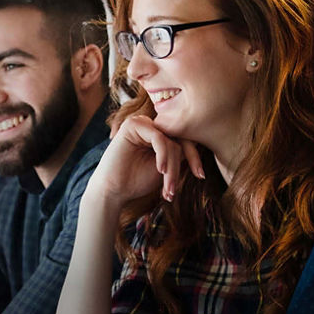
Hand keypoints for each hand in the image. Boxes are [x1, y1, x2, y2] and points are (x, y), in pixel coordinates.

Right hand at [89, 115, 204, 204]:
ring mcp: (141, 123)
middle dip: (187, 162)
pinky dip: (163, 156)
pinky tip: (160, 170)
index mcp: (156, 134)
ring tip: (168, 187)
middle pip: (179, 138)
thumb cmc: (136, 182)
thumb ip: (178, 155)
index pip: (182, 139)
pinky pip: (159, 139)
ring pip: (170, 142)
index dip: (194, 156)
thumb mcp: (165, 167)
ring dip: (173, 167)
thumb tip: (200, 146)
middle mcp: (149, 125)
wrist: (112, 191)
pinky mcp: (133, 124)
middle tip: (189, 180)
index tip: (200, 175)